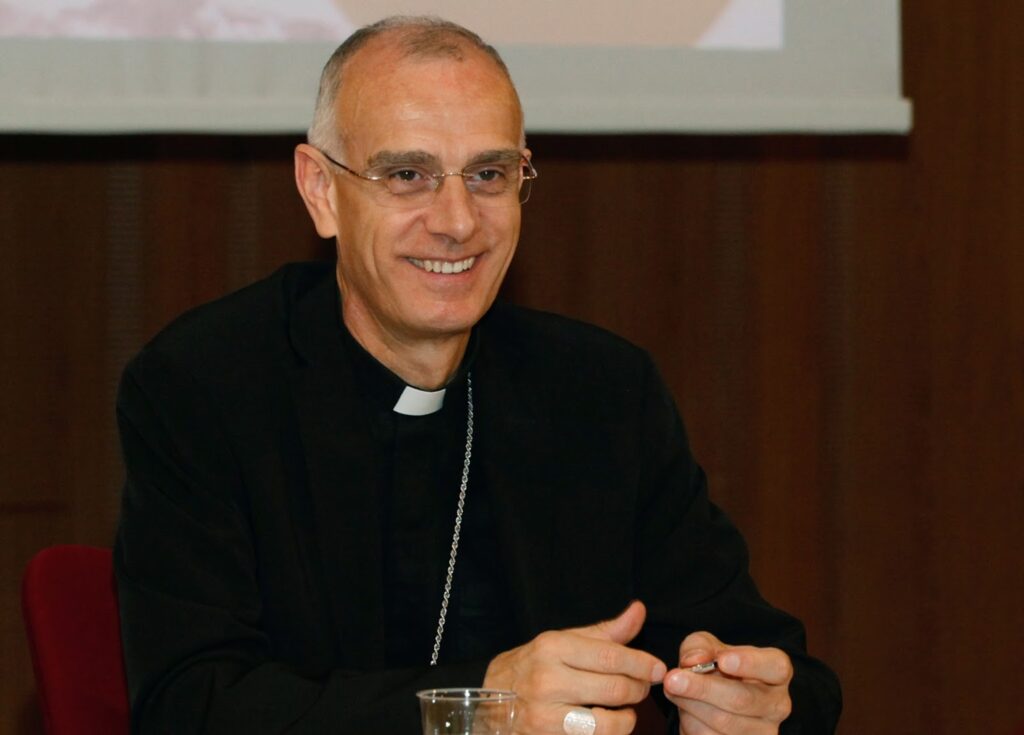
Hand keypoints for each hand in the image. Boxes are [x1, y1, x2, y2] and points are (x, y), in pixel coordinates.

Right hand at [483, 600, 667, 733]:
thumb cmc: (532, 668)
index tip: (658, 668)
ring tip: (627, 708)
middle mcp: (547, 679)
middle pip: (614, 688)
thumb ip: (604, 632)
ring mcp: (544, 713)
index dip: (641, 663)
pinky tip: (609, 722)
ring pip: (608, 720)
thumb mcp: (562, 642)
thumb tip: (638, 611)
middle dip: (638, 689)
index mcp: (553, 647)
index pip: (610, 656)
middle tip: (643, 687)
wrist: (489, 702)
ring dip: (628, 716)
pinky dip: (611, 731)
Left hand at [663, 632, 792, 734]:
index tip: (723, 660)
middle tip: (672, 679)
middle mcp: (777, 704)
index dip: (750, 663)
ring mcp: (764, 732)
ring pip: (723, 723)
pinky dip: (690, 724)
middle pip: (743, 699)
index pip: (775, 667)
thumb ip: (700, 647)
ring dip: (690, 706)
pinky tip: (685, 711)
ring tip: (675, 690)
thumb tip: (694, 662)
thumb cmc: (716, 667)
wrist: (713, 699)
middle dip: (703, 689)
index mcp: (776, 672)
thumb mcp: (707, 646)